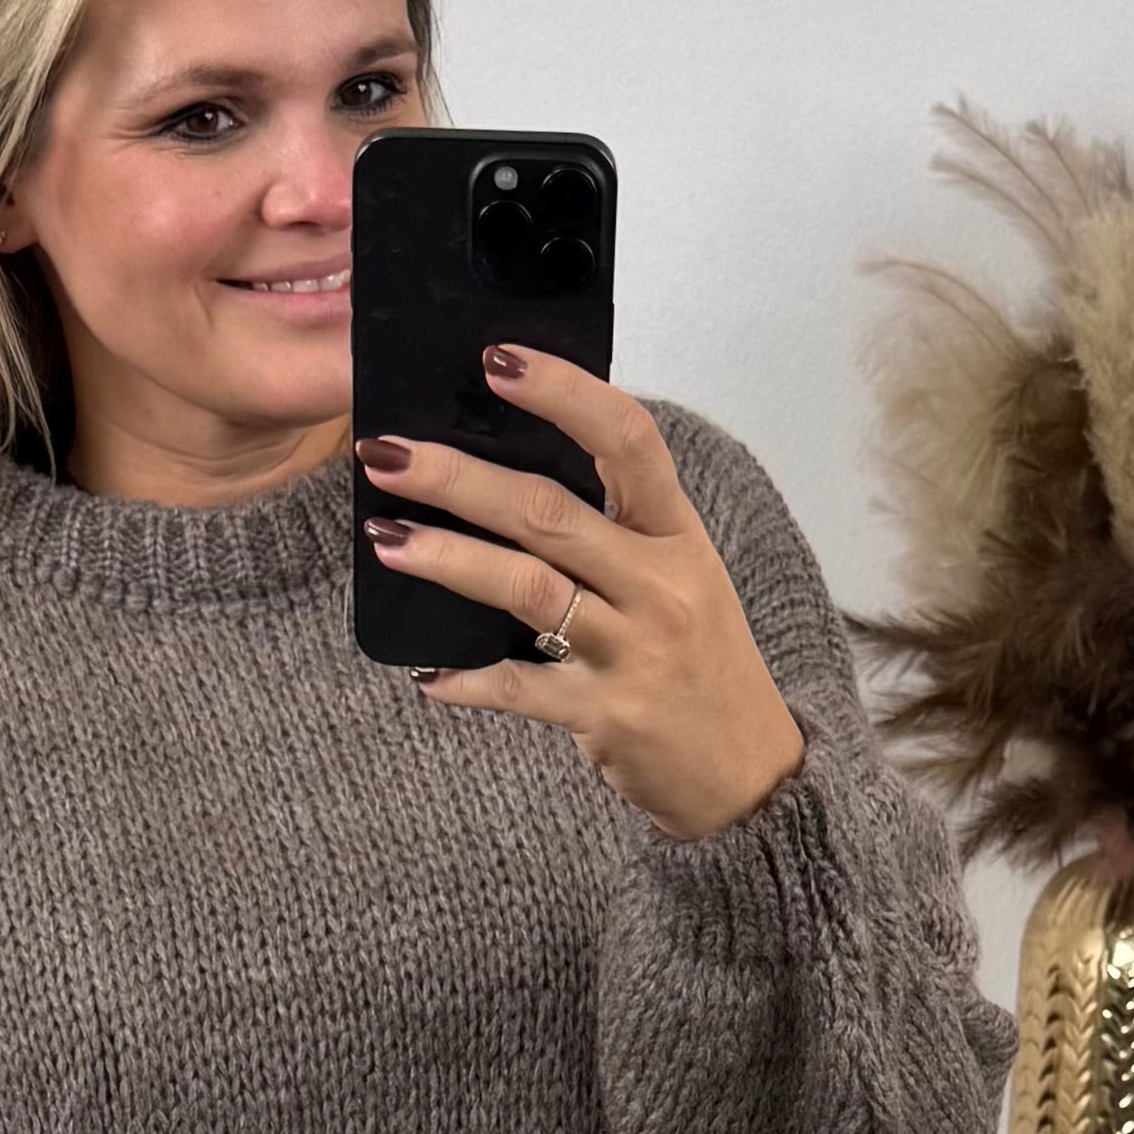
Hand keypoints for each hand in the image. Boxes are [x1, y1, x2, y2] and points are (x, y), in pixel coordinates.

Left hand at [354, 349, 808, 843]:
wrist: (748, 772)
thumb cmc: (702, 664)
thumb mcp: (681, 578)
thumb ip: (618, 529)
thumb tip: (515, 473)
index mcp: (678, 535)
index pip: (627, 439)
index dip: (563, 393)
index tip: (496, 361)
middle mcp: (660, 585)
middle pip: (549, 512)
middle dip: (458, 477)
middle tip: (385, 454)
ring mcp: (633, 650)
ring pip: (526, 588)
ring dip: (447, 558)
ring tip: (388, 539)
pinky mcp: (606, 714)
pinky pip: (520, 689)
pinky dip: (468, 679)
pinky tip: (425, 672)